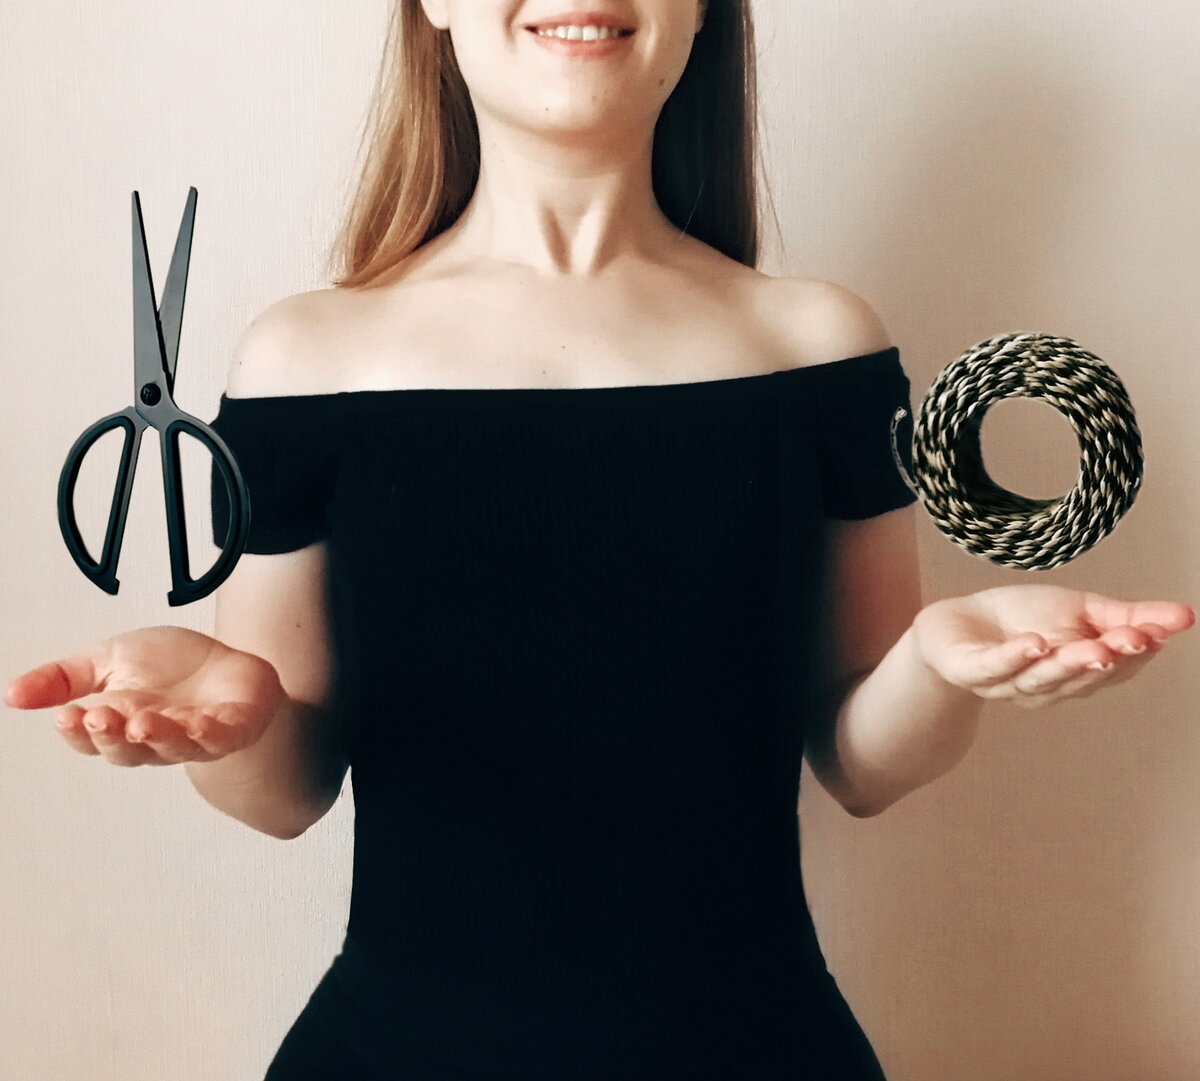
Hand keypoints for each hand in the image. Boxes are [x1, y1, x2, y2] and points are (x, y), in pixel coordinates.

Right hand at [4, 626, 285, 765]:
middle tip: (99, 717)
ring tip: (140, 722)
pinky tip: (195, 725)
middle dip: (112, 736)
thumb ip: (63, 678)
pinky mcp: (234, 728)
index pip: (92, 738)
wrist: (228, 662)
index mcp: (120, 722)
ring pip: (173, 747)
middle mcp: (156, 737)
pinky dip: (207, 734)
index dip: (78, 732)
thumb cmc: (170, 666)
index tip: (65, 715)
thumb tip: (11, 694)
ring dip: (157, 737)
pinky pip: (220, 738)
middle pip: (128, 750)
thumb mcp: (109, 659)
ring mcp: (196, 737)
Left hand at [910, 585, 1194, 708]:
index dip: (1135, 652)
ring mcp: (1007, 682)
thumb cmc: (1022, 620)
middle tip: (1134, 640)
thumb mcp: (1082, 611)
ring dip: (1069, 663)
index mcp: (1078, 675)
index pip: (1114, 668)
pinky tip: (1034, 644)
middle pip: (1082, 676)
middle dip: (1109, 658)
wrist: (956, 624)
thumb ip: (1129, 616)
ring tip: (1093, 646)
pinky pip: (994, 668)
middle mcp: (1047, 686)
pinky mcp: (971, 670)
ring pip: (1042, 677)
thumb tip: (1185, 616)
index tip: (1157, 632)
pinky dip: (1014, 658)